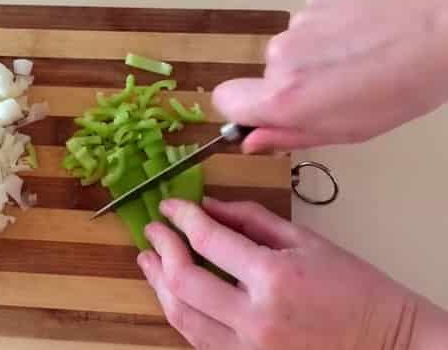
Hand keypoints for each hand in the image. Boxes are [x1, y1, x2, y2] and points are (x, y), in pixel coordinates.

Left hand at [138, 198, 447, 349]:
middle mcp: (256, 318)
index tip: (170, 207)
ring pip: (182, 316)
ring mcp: (249, 349)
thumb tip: (210, 207)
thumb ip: (252, 220)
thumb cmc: (358, 292)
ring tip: (151, 261)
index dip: (181, 218)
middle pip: (183, 282)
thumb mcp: (307, 242)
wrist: (390, 345)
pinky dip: (181, 312)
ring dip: (160, 285)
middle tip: (153, 231)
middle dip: (161, 250)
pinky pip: (199, 339)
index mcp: (275, 278)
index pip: (208, 240)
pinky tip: (175, 293)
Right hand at [212, 0, 447, 152]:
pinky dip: (328, 34)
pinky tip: (360, 38)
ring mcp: (297, 24)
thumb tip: (253, 139)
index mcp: (285, 98)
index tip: (264, 114)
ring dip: (314, 58)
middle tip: (335, 90)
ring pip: (290, 50)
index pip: (225, 101)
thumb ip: (290, 136)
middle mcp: (281, 57)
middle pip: (265, 76)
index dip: (242, 110)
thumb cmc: (406, 84)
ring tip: (356, 61)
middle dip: (291, 85)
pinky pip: (309, 25)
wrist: (442, 23)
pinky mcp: (315, 0)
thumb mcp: (347, 130)